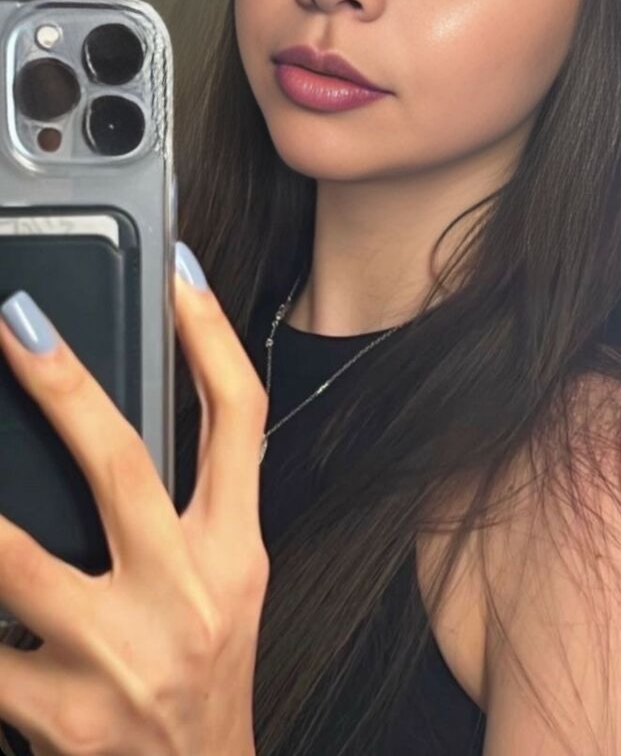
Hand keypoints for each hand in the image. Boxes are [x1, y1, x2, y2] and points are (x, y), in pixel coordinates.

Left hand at [0, 244, 268, 754]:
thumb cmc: (202, 679)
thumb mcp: (222, 587)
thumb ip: (181, 508)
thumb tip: (105, 420)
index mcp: (232, 553)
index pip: (240, 421)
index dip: (212, 336)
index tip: (179, 268)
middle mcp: (185, 596)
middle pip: (125, 467)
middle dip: (66, 387)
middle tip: (17, 321)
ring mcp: (118, 660)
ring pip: (16, 561)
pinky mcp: (57, 718)